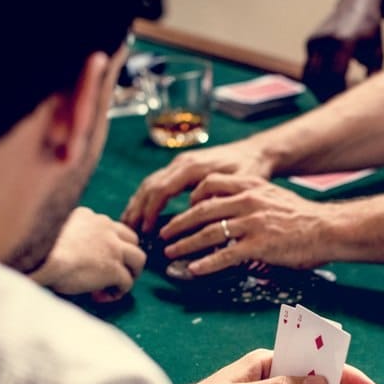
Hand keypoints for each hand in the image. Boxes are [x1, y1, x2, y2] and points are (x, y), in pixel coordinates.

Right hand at [28, 207, 145, 302]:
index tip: (94, 259)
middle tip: (114, 272)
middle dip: (126, 256)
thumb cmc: (33, 249)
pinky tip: (101, 297)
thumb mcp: (50, 233)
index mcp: (87, 216)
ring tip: (115, 286)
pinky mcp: (114, 268)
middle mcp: (105, 227)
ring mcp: (113, 248)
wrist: (37, 258)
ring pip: (138, 259)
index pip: (110, 227)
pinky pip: (127, 282)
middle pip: (132, 239)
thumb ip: (64, 236)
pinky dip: (118, 292)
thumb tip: (65, 254)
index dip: (108, 244)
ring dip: (130, 273)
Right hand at [121, 140, 273, 233]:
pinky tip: (139, 212)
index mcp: (193, 167)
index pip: (162, 189)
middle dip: (137, 209)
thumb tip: (195, 212)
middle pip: (150, 185)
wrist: (256, 152)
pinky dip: (145, 198)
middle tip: (128, 231)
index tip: (146, 230)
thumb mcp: (238, 185)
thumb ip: (217, 197)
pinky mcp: (181, 168)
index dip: (151, 210)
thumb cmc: (250, 169)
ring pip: (150, 183)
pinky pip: (157, 182)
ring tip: (127, 225)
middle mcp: (181, 163)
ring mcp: (179, 164)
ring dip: (137, 203)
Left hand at [158, 173, 338, 275]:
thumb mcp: (274, 197)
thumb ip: (251, 200)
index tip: (183, 209)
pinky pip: (225, 255)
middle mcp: (248, 201)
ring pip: (208, 233)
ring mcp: (253, 223)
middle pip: (202, 210)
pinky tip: (194, 270)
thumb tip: (229, 212)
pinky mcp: (259, 245)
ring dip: (185, 244)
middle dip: (178, 223)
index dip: (191, 198)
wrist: (329, 228)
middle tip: (164, 234)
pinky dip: (206, 264)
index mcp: (251, 186)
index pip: (210, 185)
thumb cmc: (304, 217)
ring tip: (171, 253)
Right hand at [303, 6, 383, 102]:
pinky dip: (315, 79)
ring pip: (309, 74)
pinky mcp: (309, 41)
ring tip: (328, 101)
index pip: (335, 76)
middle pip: (318, 78)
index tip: (343, 106)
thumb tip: (368, 99)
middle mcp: (326, 40)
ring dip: (316, 90)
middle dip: (324, 96)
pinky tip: (326, 87)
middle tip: (333, 110)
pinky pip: (309, 67)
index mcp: (344, 42)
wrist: (358, 3)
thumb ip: (373, 75)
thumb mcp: (377, 52)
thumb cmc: (371, 31)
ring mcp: (315, 40)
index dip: (337, 94)